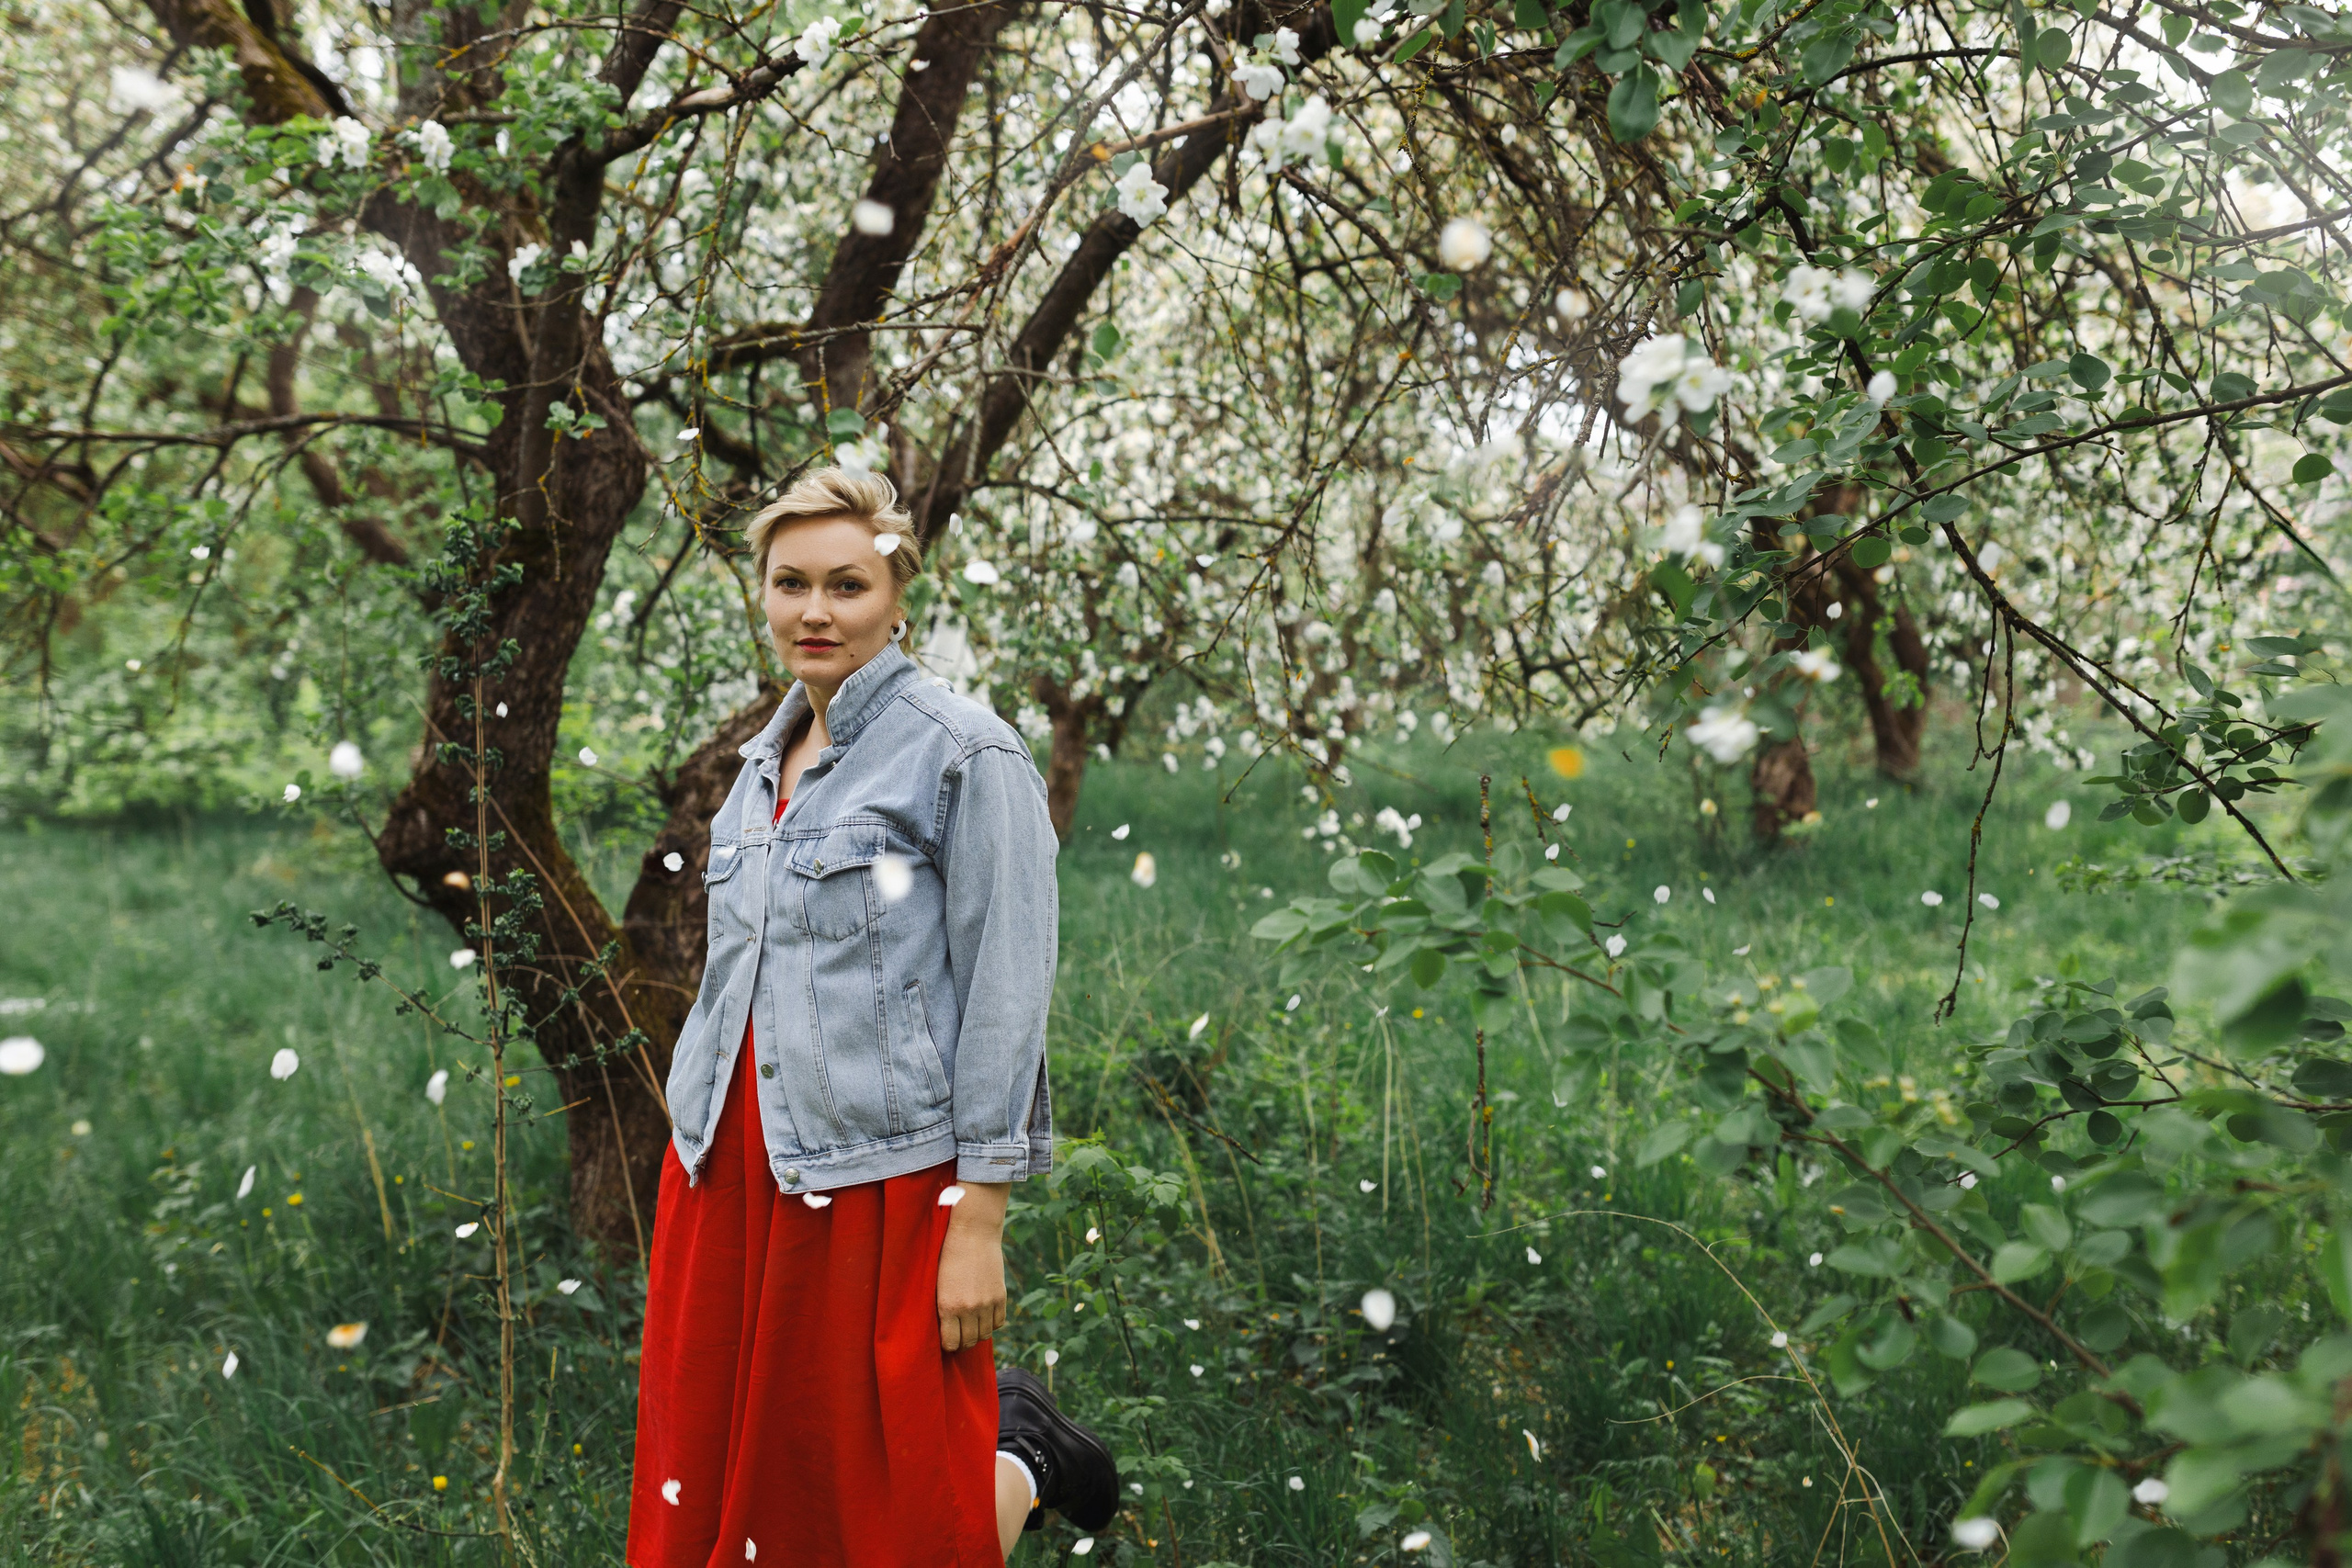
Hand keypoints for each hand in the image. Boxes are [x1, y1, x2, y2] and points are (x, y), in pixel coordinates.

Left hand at [937, 1181, 1010, 1351]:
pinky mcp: (1001, 1296)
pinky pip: (999, 1323)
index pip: (950, 1343)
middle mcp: (969, 1308)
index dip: (948, 1345)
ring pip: (985, 1335)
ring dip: (977, 1334)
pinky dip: (991, 1323)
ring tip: (971, 1327)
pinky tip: (984, 1317)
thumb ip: (942, 1307)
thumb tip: (945, 1329)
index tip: (946, 1340)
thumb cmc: (948, 1254)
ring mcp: (987, 1303)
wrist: (974, 1232)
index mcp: (948, 1306)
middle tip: (958, 1336)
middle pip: (969, 1342)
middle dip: (962, 1343)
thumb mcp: (938, 1283)